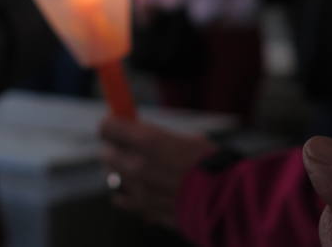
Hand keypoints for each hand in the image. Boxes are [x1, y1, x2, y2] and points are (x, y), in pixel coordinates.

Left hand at [99, 117, 218, 228]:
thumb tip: (138, 134)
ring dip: (119, 170)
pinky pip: (121, 199)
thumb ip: (156, 138)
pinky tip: (137, 189)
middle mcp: (137, 164)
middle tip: (123, 145)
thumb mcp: (184, 139)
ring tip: (133, 168)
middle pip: (106, 152)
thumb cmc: (211, 164)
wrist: (225, 199)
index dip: (110, 124)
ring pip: (112, 176)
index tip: (114, 123)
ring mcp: (138, 189)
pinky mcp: (143, 209)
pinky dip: (125, 193)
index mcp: (148, 140)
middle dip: (113, 147)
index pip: (108, 127)